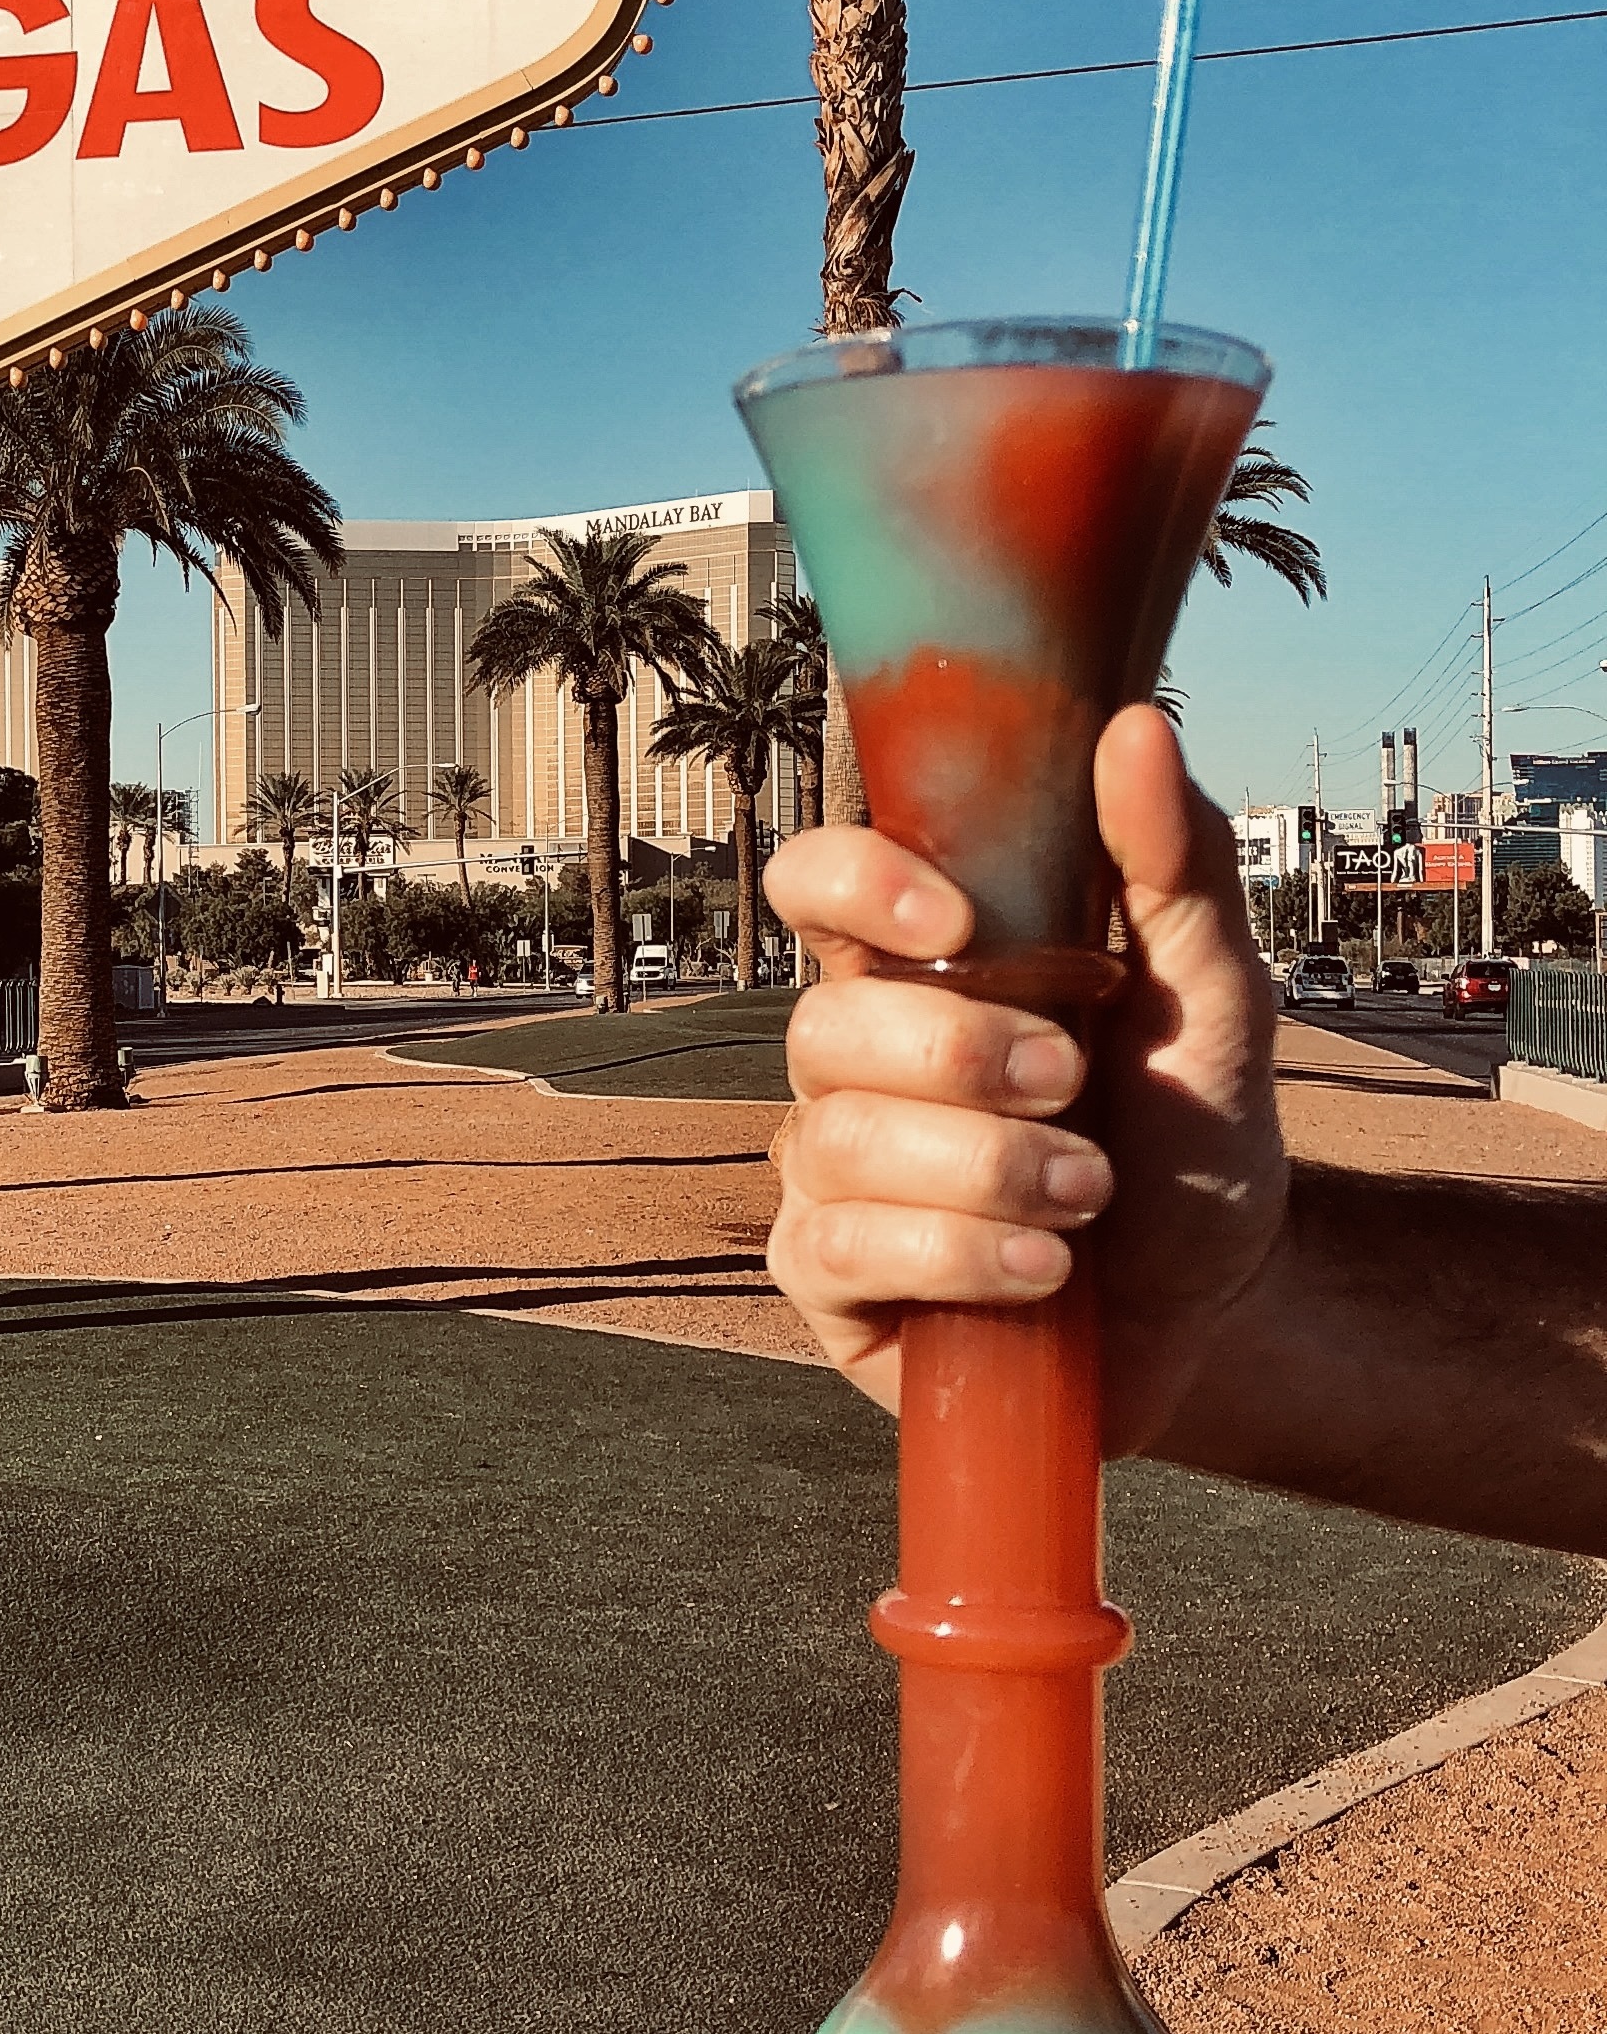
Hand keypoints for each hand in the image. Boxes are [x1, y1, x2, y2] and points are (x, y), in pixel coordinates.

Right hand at [763, 705, 1288, 1452]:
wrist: (1221, 1306)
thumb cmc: (1194, 1136)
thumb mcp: (1214, 996)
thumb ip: (1176, 867)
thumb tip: (1137, 727)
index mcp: (923, 969)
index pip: (814, 883)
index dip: (853, 882)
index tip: (957, 916)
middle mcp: (855, 1062)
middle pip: (823, 1025)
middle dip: (960, 1058)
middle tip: (1070, 1082)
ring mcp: (831, 1171)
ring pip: (838, 1143)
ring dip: (984, 1169)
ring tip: (1086, 1194)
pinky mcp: (830, 1278)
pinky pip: (837, 1250)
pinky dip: (957, 1256)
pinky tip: (1044, 1272)